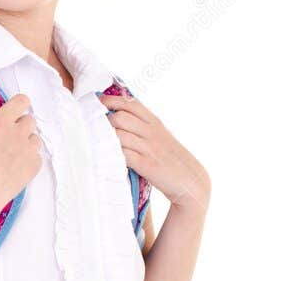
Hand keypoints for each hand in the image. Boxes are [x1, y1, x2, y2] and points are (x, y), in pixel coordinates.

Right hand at [0, 93, 42, 208]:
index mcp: (2, 121)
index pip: (21, 101)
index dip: (19, 104)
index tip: (15, 110)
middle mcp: (19, 132)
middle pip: (30, 120)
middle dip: (21, 125)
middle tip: (10, 135)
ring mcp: (29, 150)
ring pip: (35, 139)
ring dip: (27, 142)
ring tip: (14, 151)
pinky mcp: (34, 167)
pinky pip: (37, 157)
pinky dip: (29, 159)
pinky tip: (17, 165)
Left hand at [98, 93, 210, 211]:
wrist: (191, 180)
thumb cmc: (172, 159)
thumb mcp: (161, 135)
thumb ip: (144, 126)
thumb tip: (121, 117)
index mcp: (154, 122)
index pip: (130, 103)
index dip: (110, 100)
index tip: (95, 100)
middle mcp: (151, 132)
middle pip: (120, 117)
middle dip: (102, 119)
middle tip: (89, 124)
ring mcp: (148, 148)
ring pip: (119, 134)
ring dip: (103, 137)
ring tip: (92, 141)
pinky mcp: (146, 165)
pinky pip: (123, 154)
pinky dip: (111, 153)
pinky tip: (103, 155)